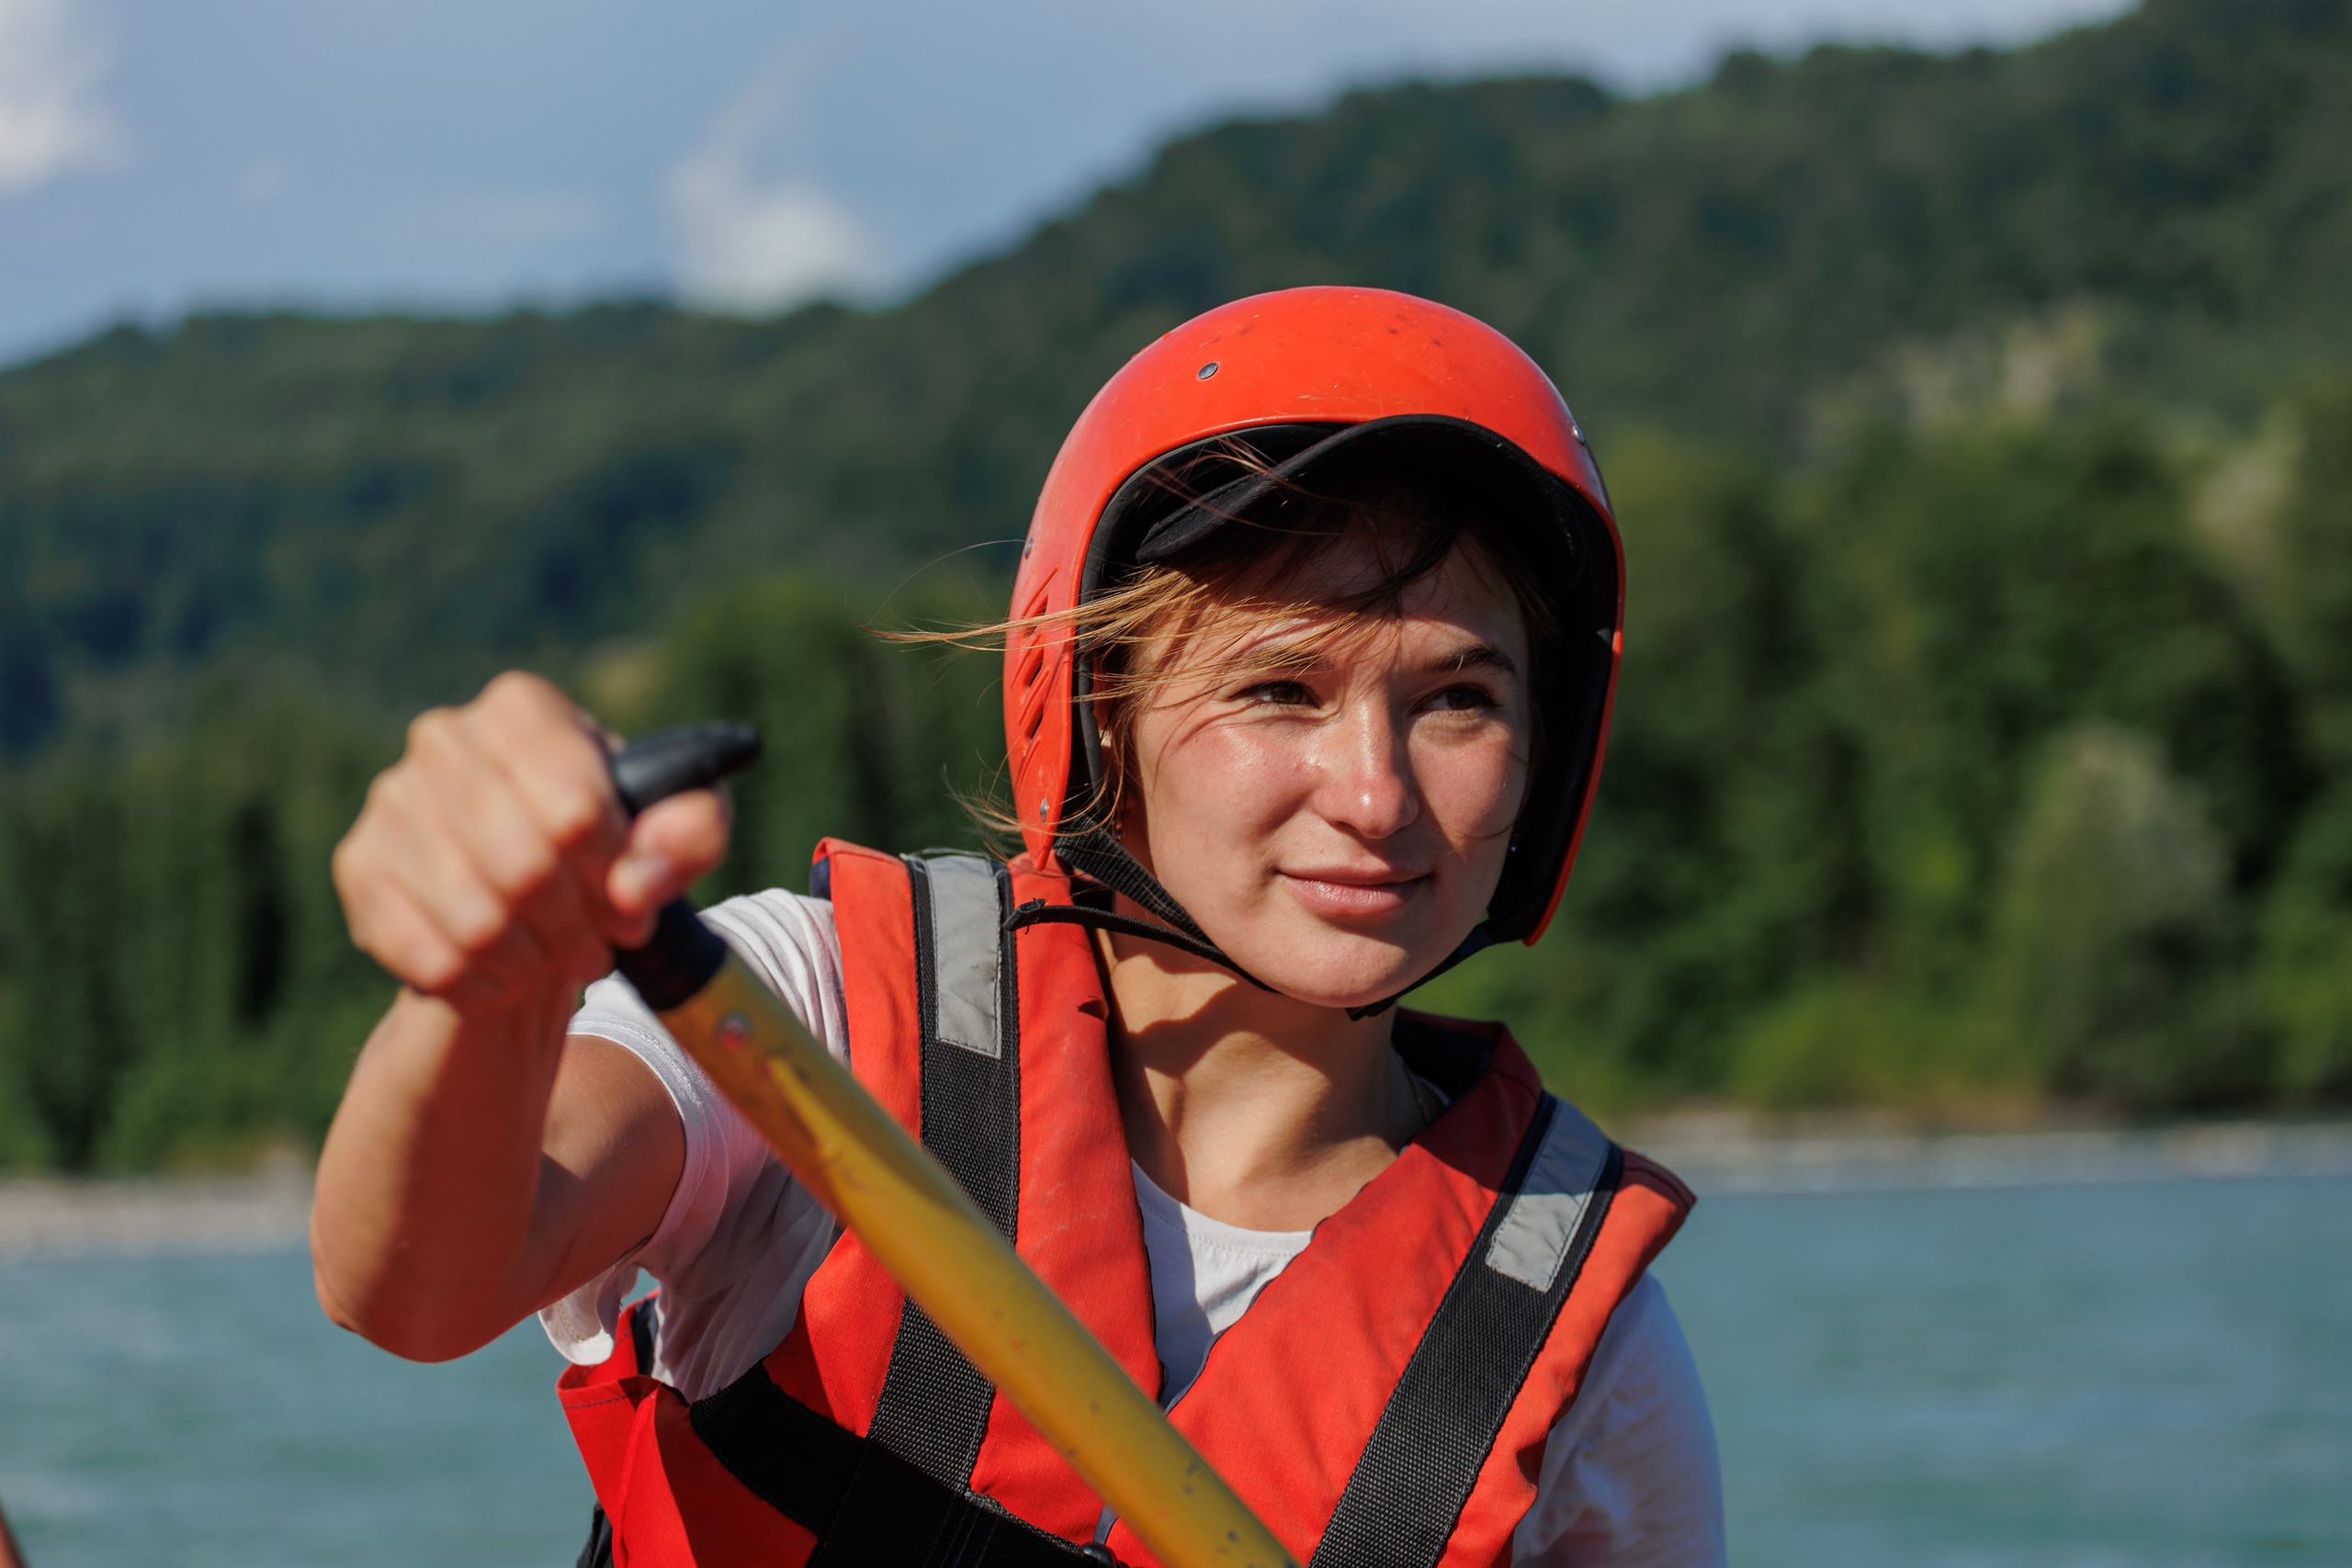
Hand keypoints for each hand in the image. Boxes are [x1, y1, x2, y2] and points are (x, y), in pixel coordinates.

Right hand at [332, 672, 728, 1009]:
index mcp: (523, 709)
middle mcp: (444, 738)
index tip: (630, 902)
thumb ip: (690, 833)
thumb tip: (637, 882)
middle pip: (526, 866)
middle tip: (597, 947)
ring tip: (555, 960)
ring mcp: (391, 799)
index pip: (577, 807)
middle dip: (576, 925)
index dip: (614, 873)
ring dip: (534, 960)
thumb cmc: (607, 849)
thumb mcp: (673, 831)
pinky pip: (431, 957)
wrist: (520, 893)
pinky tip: (505, 973)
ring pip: (477, 920)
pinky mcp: (359, 865)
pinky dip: (484, 984)